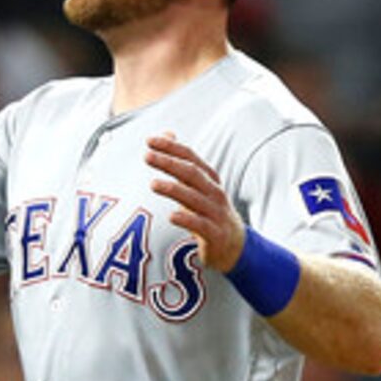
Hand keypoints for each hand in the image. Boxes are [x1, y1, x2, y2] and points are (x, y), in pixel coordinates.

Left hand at [146, 131, 242, 270]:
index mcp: (209, 179)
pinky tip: (172, 216)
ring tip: (153, 184)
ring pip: (195, 198)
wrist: (234, 245)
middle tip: (147, 156)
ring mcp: (216, 213)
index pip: (190, 158)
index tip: (150, 141)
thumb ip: (181, 161)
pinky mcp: (215, 234)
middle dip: (170, 163)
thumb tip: (167, 134)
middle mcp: (214, 192)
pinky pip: (201, 226)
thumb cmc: (209, 211)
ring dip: (174, 190)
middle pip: (192, 174)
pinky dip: (187, 220)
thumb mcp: (197, 184)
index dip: (172, 148)